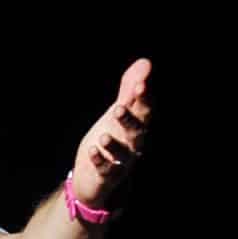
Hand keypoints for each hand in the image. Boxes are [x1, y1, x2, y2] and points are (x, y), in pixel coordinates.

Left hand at [70, 58, 151, 206]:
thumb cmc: (112, 139)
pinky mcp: (106, 176)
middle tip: (119, 107)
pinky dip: (100, 161)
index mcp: (136, 126)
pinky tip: (92, 151)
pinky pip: (106, 170)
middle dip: (130, 120)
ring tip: (102, 136)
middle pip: (137, 132)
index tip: (141, 84)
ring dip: (113, 145)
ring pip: (122, 154)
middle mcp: (133, 144)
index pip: (144, 110)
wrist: (97, 176)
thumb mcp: (119, 113)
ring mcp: (121, 162)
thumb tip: (145, 62)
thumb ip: (129, 90)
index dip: (143, 98)